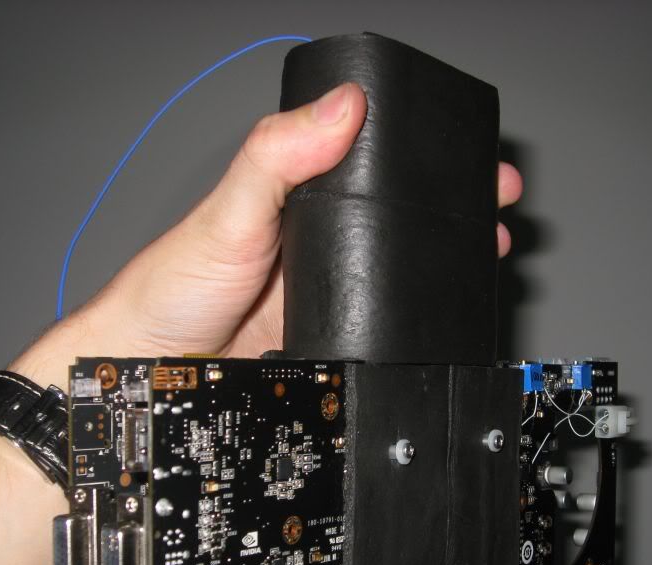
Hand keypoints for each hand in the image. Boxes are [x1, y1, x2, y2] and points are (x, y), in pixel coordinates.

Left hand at [12, 82, 522, 386]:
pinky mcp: (333, 334)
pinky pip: (387, 318)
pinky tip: (441, 310)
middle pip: (398, 213)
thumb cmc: (176, 286)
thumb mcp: (229, 213)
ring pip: (400, 267)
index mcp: (297, 195)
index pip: (369, 160)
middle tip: (497, 199)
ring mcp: (330, 288)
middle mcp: (319, 238)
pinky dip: (418, 313)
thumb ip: (275, 159)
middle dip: (453, 205)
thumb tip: (341, 108)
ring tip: (487, 248)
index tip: (466, 149)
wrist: (154, 369)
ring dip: (444, 259)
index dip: (420, 152)